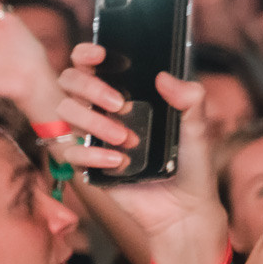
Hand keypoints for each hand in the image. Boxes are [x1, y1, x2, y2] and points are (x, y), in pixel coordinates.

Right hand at [55, 43, 229, 263]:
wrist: (184, 210)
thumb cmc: (190, 165)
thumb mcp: (197, 130)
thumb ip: (191, 101)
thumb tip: (167, 78)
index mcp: (126, 96)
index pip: (91, 65)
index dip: (86, 54)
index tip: (98, 55)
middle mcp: (103, 112)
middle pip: (69, 81)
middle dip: (90, 87)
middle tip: (119, 105)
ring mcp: (91, 137)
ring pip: (65, 111)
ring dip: (94, 122)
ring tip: (127, 139)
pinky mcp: (86, 164)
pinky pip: (69, 151)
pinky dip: (92, 154)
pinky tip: (119, 162)